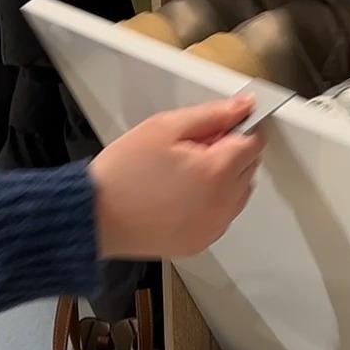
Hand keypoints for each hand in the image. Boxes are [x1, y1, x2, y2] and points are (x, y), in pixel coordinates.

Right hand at [91, 95, 262, 259]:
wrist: (95, 216)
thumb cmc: (123, 173)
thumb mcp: (165, 127)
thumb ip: (212, 115)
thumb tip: (243, 108)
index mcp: (216, 172)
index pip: (254, 143)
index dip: (236, 129)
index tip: (217, 128)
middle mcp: (223, 204)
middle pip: (249, 167)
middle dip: (229, 153)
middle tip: (189, 149)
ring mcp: (214, 227)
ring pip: (239, 193)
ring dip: (224, 179)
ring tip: (182, 174)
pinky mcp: (202, 242)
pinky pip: (222, 215)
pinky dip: (212, 203)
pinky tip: (180, 195)